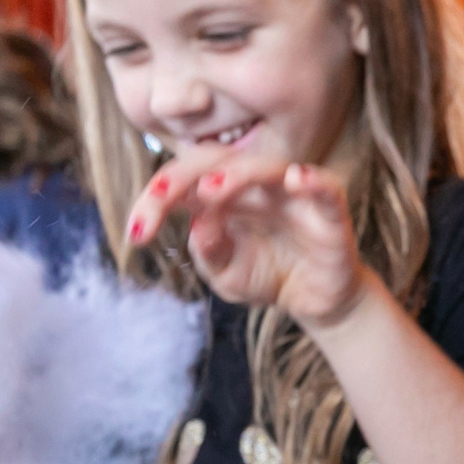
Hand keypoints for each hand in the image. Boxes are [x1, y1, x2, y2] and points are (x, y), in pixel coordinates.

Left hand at [125, 153, 369, 330]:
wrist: (314, 302)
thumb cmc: (267, 277)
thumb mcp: (226, 273)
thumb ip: (210, 251)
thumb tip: (199, 224)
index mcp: (222, 196)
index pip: (183, 181)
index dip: (155, 199)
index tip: (135, 233)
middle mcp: (253, 186)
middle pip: (215, 161)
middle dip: (182, 175)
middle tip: (158, 197)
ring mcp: (290, 193)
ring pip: (265, 166)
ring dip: (237, 173)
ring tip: (211, 188)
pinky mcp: (328, 209)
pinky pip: (323, 186)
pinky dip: (311, 180)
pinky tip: (296, 179)